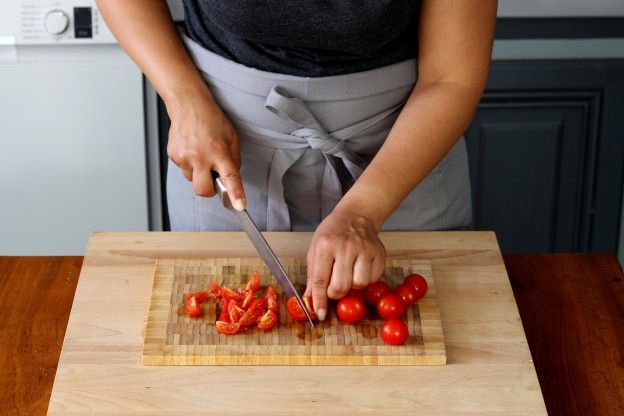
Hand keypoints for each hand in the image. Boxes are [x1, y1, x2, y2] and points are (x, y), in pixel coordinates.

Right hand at [166, 88, 245, 209]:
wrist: (188, 104)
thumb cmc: (212, 120)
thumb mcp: (233, 138)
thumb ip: (234, 160)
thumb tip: (231, 179)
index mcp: (219, 151)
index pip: (229, 177)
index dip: (235, 193)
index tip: (239, 205)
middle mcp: (200, 156)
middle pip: (203, 190)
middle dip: (209, 190)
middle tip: (213, 177)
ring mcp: (184, 156)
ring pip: (192, 180)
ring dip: (198, 173)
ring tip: (201, 154)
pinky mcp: (173, 155)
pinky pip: (184, 169)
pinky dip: (189, 164)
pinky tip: (192, 149)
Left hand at [304, 209, 385, 319]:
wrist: (356, 215)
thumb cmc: (332, 233)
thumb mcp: (316, 249)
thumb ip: (313, 275)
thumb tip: (309, 299)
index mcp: (326, 245)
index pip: (320, 280)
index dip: (319, 300)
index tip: (320, 314)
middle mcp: (346, 246)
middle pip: (341, 286)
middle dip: (335, 293)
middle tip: (333, 287)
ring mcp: (365, 249)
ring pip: (360, 284)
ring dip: (352, 286)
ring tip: (348, 274)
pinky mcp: (379, 253)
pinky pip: (373, 279)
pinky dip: (366, 279)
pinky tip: (360, 268)